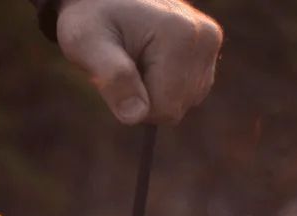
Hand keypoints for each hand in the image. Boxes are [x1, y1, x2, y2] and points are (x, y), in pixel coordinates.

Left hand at [56, 0, 222, 125]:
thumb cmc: (93, 20)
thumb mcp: (87, 44)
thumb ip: (112, 78)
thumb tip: (136, 115)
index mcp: (180, 34)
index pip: (163, 108)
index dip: (134, 102)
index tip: (118, 69)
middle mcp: (204, 37)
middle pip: (175, 110)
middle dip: (145, 99)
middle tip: (127, 64)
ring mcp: (210, 43)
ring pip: (183, 104)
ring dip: (155, 93)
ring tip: (138, 59)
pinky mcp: (209, 50)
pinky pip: (188, 95)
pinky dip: (167, 87)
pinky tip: (152, 61)